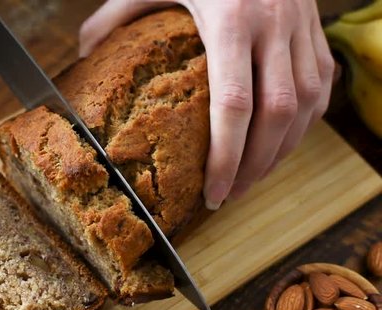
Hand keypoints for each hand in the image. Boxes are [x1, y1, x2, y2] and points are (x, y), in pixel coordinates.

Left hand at [80, 0, 334, 209]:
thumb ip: (116, 15)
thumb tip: (85, 52)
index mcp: (231, 20)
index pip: (234, 106)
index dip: (225, 157)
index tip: (213, 191)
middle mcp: (275, 26)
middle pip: (276, 116)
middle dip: (255, 166)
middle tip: (231, 195)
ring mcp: (301, 27)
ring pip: (306, 106)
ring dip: (282, 150)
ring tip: (254, 178)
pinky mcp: (315, 28)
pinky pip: (321, 86)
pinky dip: (304, 122)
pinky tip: (281, 141)